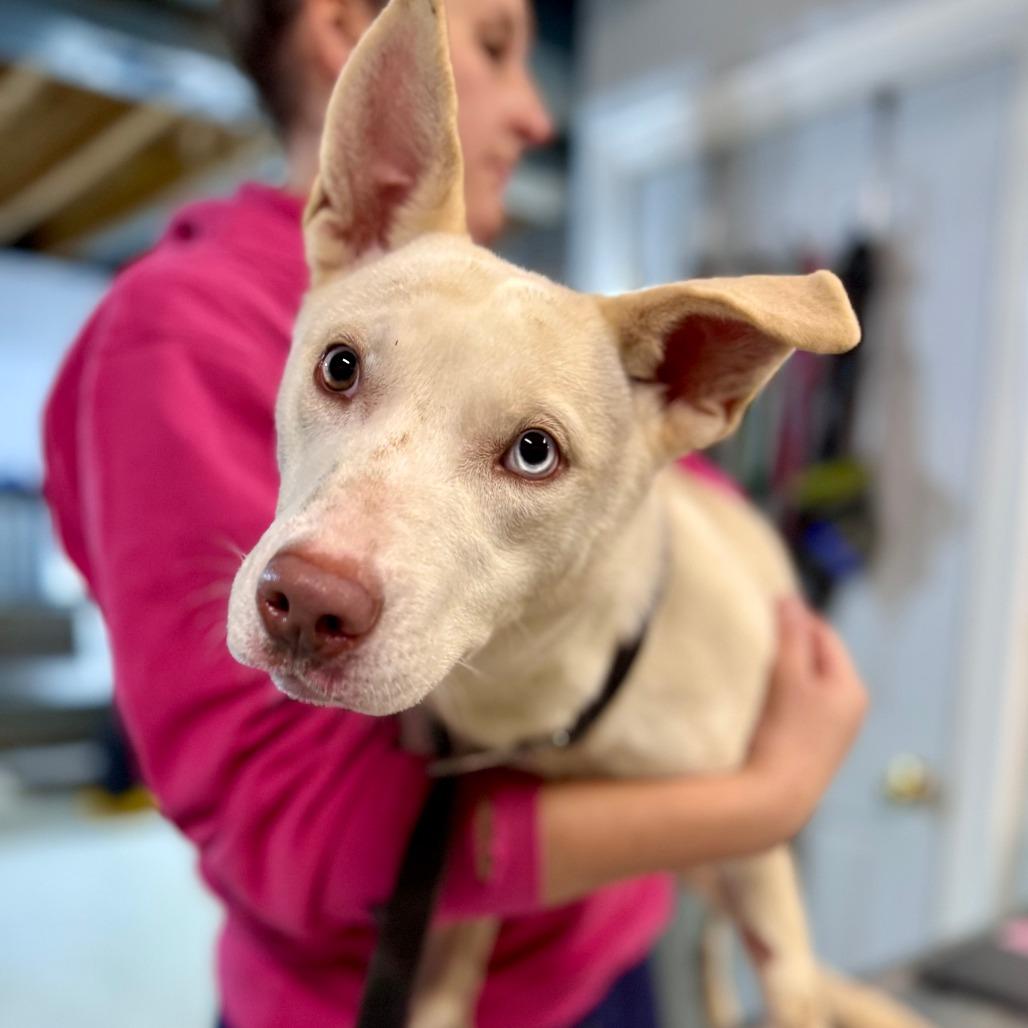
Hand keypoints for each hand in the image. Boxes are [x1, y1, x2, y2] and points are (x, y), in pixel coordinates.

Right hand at [744, 596, 867, 836]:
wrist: (772, 801)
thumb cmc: (783, 733)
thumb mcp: (787, 675)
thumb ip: (789, 634)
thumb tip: (790, 599)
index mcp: (850, 688)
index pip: (823, 634)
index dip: (792, 617)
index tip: (760, 608)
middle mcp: (848, 710)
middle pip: (816, 659)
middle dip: (787, 643)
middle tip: (754, 633)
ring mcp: (831, 732)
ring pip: (805, 684)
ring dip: (781, 670)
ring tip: (753, 665)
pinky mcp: (810, 748)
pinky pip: (797, 707)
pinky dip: (779, 696)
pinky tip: (756, 700)